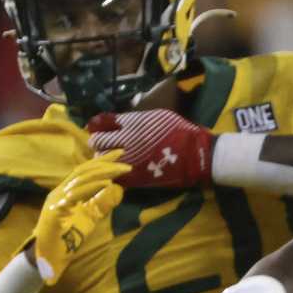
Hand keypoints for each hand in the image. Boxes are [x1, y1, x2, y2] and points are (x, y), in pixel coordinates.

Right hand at [32, 157, 128, 285]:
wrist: (49, 258)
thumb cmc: (67, 238)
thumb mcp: (89, 218)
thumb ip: (101, 204)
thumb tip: (119, 190)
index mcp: (67, 191)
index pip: (86, 170)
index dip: (103, 160)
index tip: (121, 153)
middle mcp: (60, 191)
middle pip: (84, 170)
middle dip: (105, 163)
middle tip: (125, 161)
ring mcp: (56, 199)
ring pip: (80, 179)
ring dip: (102, 173)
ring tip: (120, 171)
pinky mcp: (55, 211)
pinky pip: (75, 195)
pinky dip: (92, 187)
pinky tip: (107, 184)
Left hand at [86, 108, 212, 187]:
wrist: (195, 154)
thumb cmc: (180, 131)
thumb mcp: (157, 116)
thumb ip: (136, 119)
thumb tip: (119, 121)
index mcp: (132, 123)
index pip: (105, 123)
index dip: (100, 127)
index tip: (99, 130)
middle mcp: (126, 140)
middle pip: (99, 141)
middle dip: (97, 143)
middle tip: (100, 146)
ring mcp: (129, 159)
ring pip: (102, 159)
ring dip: (102, 158)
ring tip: (108, 159)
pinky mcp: (134, 176)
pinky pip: (114, 174)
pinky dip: (111, 172)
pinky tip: (115, 171)